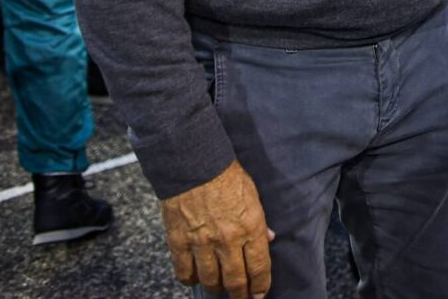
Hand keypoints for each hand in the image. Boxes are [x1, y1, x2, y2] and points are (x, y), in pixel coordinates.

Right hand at [159, 160, 273, 298]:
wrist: (193, 162)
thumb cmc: (226, 175)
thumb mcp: (253, 195)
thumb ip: (260, 221)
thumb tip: (268, 239)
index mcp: (250, 228)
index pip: (259, 268)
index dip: (261, 287)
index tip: (259, 294)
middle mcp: (227, 240)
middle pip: (235, 281)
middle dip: (240, 294)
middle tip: (241, 297)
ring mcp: (202, 243)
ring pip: (210, 281)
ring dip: (217, 288)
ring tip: (220, 288)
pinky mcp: (179, 242)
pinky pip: (184, 272)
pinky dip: (190, 279)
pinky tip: (195, 278)